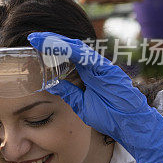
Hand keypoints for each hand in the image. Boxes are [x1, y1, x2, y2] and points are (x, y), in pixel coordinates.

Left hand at [27, 31, 162, 162]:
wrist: (129, 125)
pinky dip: (73, 51)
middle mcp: (93, 66)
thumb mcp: (81, 104)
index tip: (34, 45)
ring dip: (58, 43)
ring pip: (77, 49)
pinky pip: (88, 57)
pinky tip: (59, 48)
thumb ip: (69, 92)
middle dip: (51, 42)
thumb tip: (52, 84)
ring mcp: (101, 66)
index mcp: (87, 73)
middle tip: (33, 37)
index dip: (51, 49)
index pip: (66, 56)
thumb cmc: (109, 115)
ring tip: (41, 40)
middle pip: (70, 48)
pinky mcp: (107, 69)